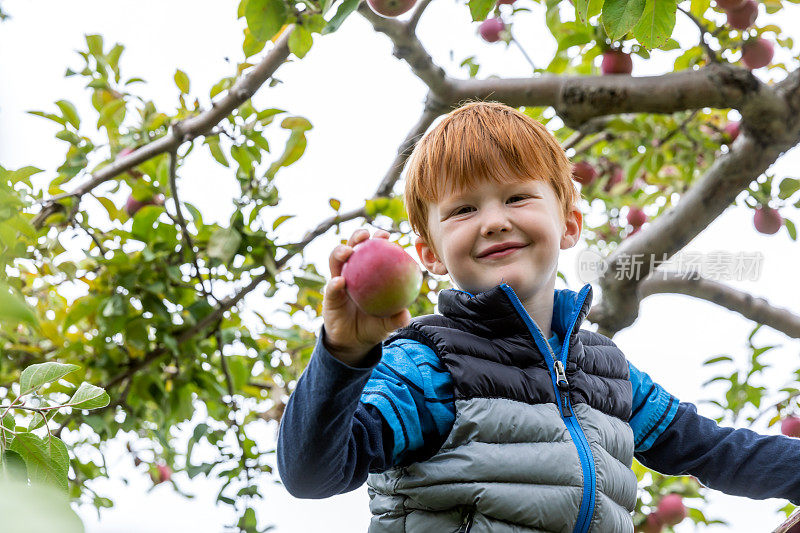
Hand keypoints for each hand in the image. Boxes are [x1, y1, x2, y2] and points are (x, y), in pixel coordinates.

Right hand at [322, 228, 411, 366]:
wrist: (355, 341)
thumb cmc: (374, 325)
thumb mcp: (387, 323)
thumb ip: (396, 319)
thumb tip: (405, 314)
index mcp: (368, 274)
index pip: (372, 252)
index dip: (378, 240)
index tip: (386, 235)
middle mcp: (353, 273)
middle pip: (352, 248)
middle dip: (357, 237)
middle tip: (365, 236)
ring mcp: (338, 282)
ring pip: (336, 261)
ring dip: (340, 252)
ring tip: (347, 252)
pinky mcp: (329, 296)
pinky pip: (331, 288)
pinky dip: (334, 284)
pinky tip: (339, 282)